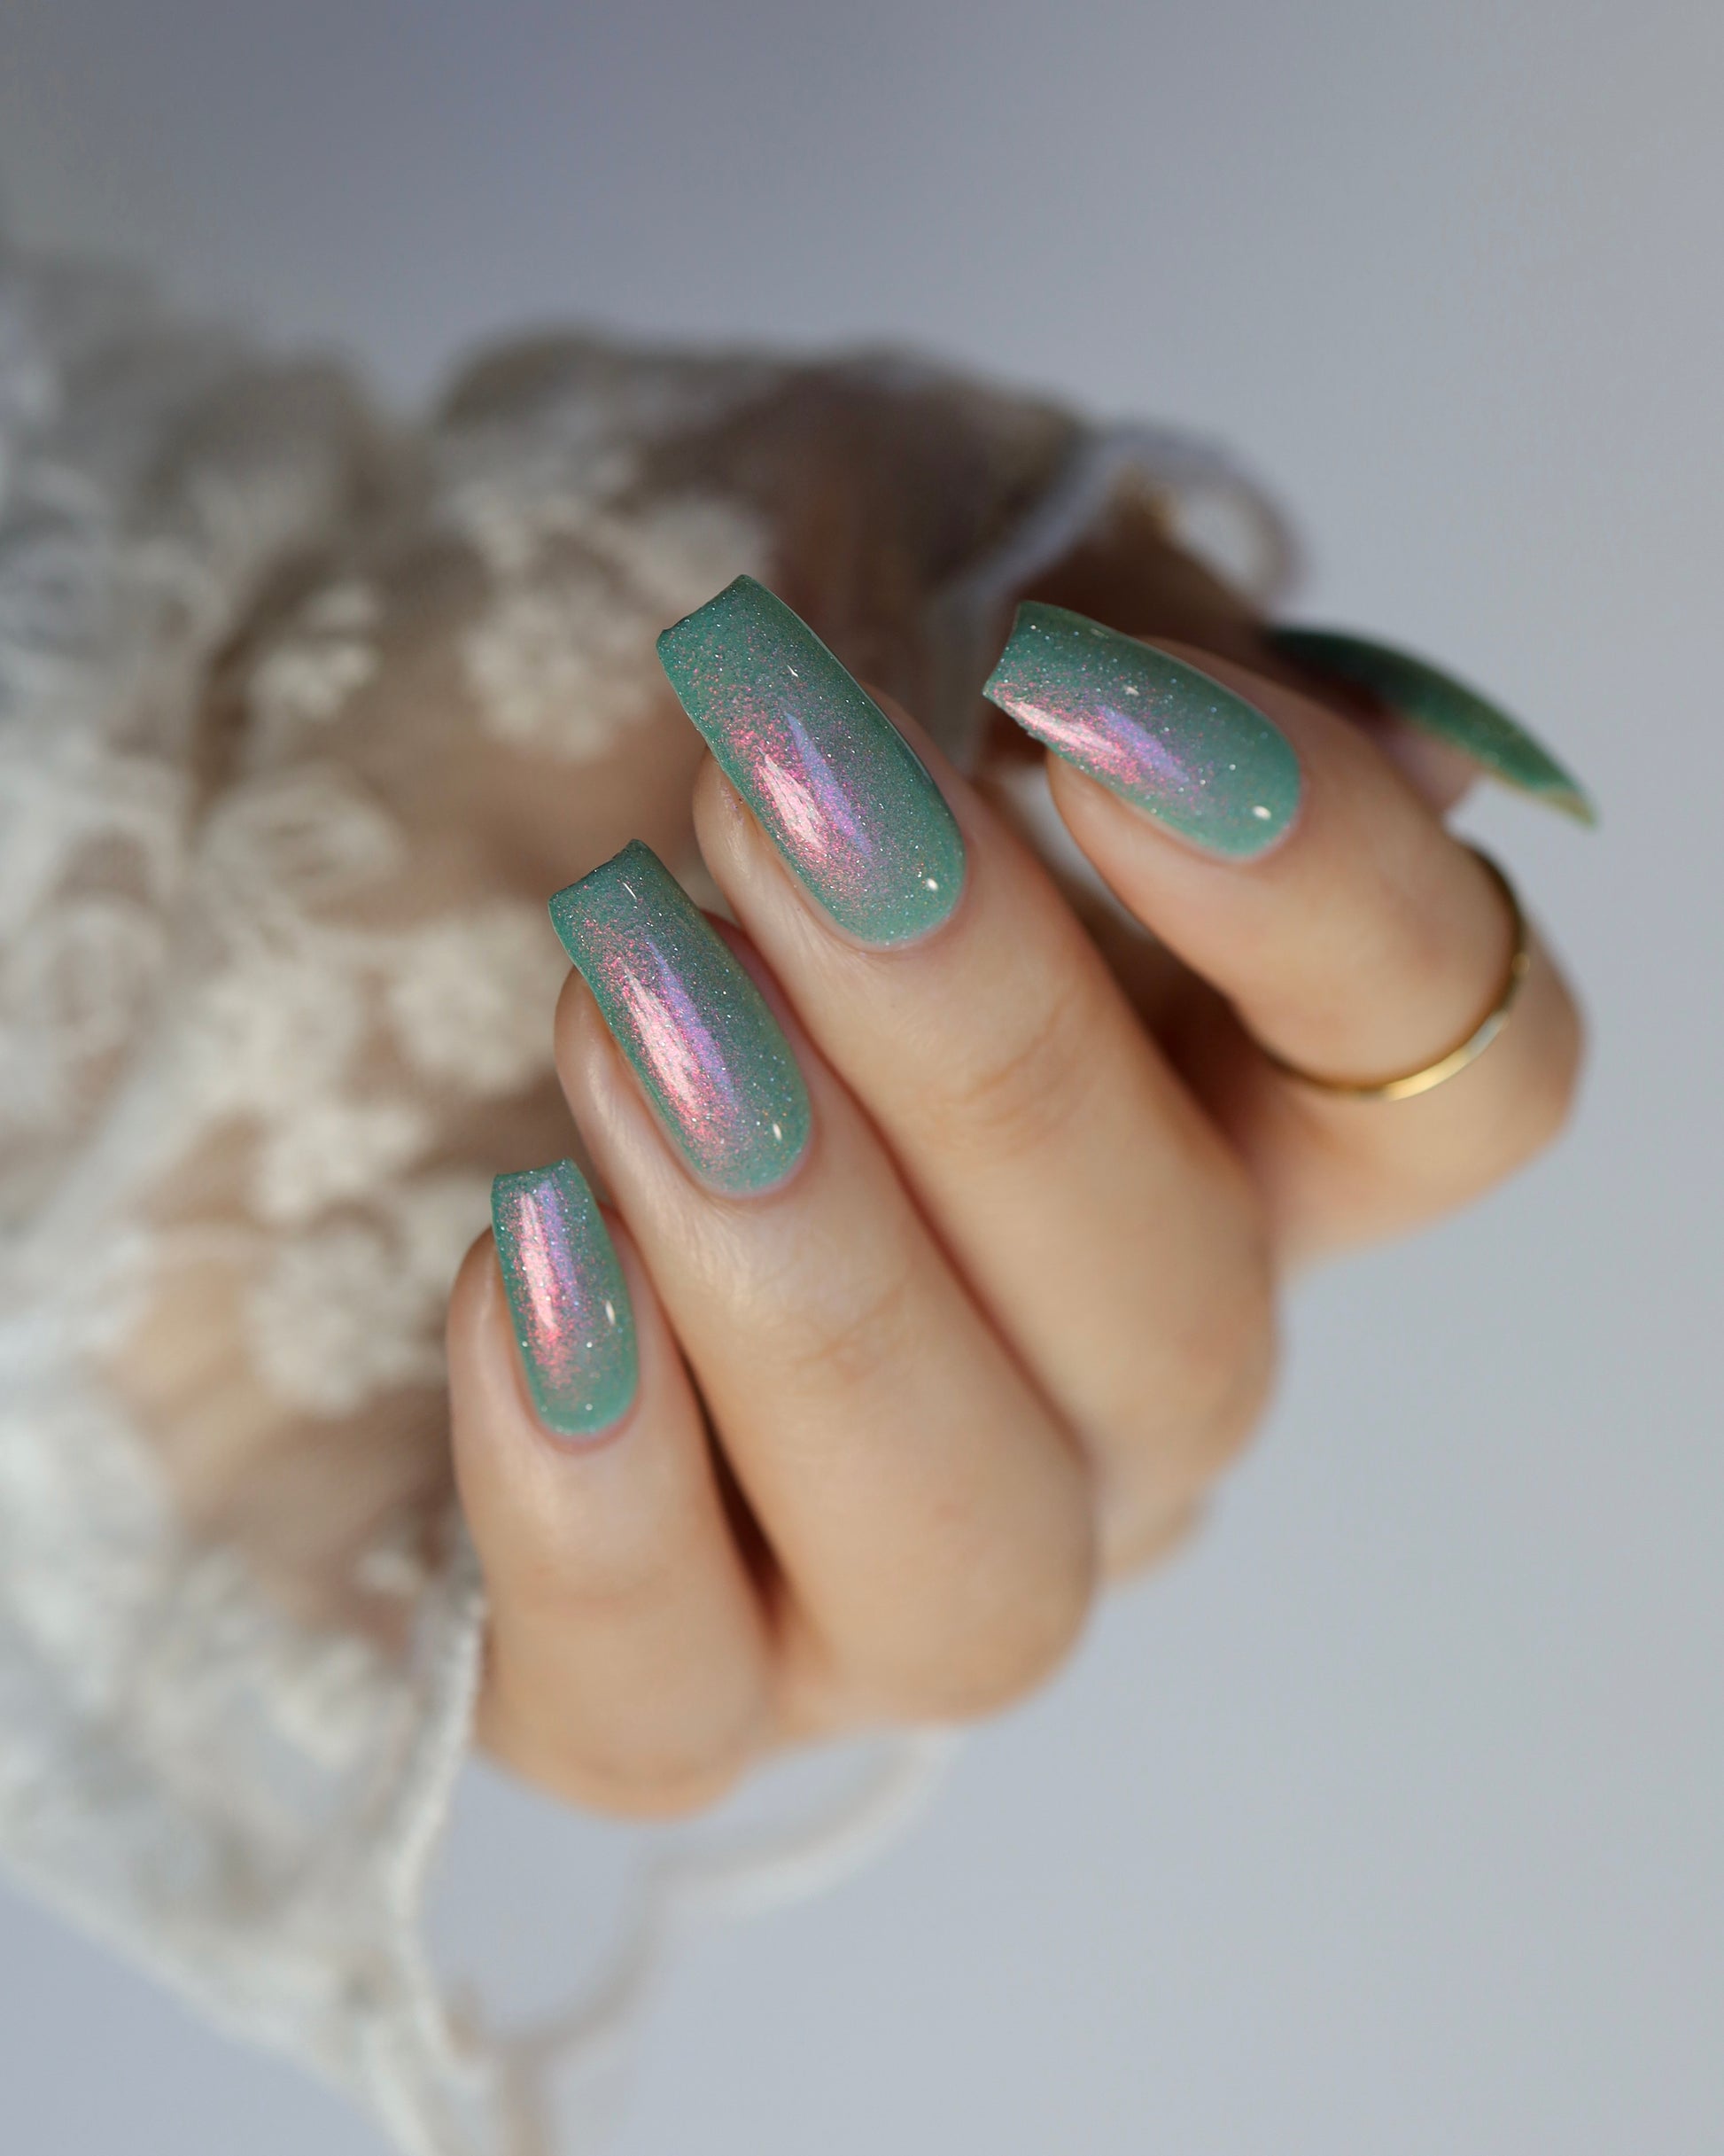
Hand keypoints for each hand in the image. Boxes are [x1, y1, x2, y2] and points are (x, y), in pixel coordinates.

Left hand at [447, 577, 1583, 1815]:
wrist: (238, 841)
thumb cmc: (578, 692)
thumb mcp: (849, 552)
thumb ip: (1113, 615)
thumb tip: (1391, 728)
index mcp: (1210, 1104)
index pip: (1443, 1067)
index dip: (1323, 894)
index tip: (1071, 703)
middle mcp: (1093, 1366)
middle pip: (1194, 1316)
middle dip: (985, 1059)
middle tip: (757, 820)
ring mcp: (881, 1548)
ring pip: (981, 1566)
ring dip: (814, 1280)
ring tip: (616, 1025)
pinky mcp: (643, 1664)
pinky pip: (674, 1698)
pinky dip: (602, 1497)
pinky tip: (514, 1260)